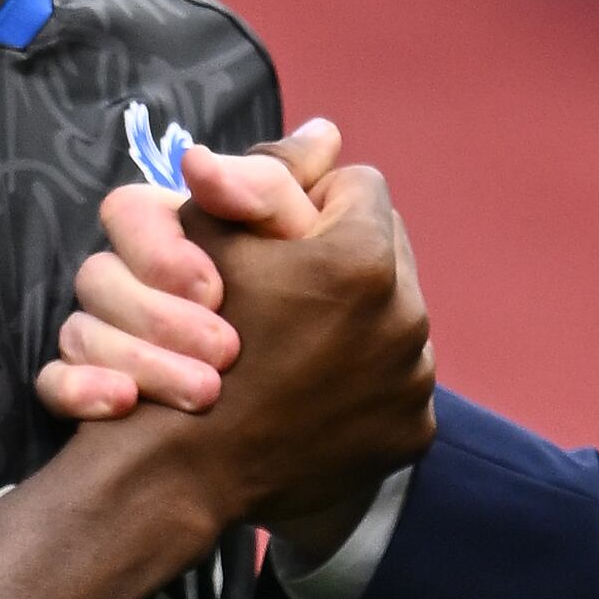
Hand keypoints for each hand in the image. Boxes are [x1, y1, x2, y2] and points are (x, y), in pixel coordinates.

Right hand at [37, 123, 339, 420]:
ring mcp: (102, 339)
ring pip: (79, 331)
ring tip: (206, 393)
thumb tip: (324, 134)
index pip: (129, 210)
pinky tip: (123, 406)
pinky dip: (82, 390)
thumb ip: (298, 196)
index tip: (215, 285)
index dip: (166, 245)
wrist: (282, 439)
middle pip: (97, 274)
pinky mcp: (89, 395)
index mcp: (169, 234)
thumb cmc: (304, 330)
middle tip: (225, 348)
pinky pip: (54, 384)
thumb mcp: (303, 256)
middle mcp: (127, 279)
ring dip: (140, 359)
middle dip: (160, 314)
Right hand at [153, 156, 430, 537]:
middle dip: (342, 260)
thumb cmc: (185, 336)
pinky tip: (314, 390)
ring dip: (355, 321)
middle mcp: (408, 318)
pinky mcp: (412, 433)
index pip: (359, 188)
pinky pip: (396, 384)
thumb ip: (263, 176)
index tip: (277, 235)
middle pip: (386, 254)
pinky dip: (362, 381)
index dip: (311, 204)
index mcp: (363, 259)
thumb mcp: (207, 238)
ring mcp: (414, 382)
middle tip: (288, 287)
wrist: (185, 467)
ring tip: (298, 341)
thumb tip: (325, 131)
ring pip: (392, 319)